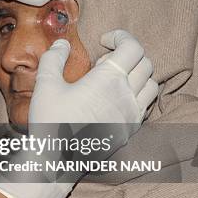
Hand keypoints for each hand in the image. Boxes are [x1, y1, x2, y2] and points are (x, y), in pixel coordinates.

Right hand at [30, 29, 157, 124]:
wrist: (58, 160)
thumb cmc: (50, 121)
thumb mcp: (45, 85)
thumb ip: (53, 58)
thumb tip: (61, 44)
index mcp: (108, 79)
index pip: (133, 47)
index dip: (121, 37)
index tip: (104, 40)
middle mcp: (127, 95)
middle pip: (146, 63)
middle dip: (128, 55)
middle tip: (104, 61)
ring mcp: (131, 115)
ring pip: (152, 85)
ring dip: (137, 75)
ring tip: (114, 79)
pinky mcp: (130, 130)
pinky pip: (145, 106)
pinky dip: (136, 95)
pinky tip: (114, 99)